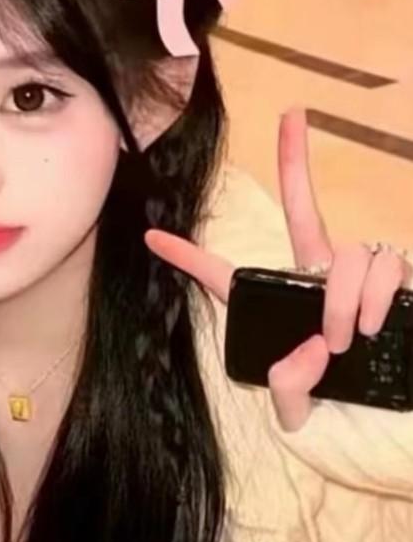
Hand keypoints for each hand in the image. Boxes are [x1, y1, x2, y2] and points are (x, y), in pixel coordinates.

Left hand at [144, 108, 411, 431]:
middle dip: (295, 160)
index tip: (152, 237)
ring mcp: (357, 278)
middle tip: (292, 112)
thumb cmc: (342, 422)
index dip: (189, 258)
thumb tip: (307, 348)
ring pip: (347, 251)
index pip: (225, 276)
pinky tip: (376, 326)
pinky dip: (377, 297)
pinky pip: (386, 265)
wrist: (392, 429)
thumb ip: (288, 388)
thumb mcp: (298, 412)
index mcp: (273, 308)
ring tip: (346, 337)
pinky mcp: (398, 282)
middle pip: (299, 208)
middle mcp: (314, 281)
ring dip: (343, 297)